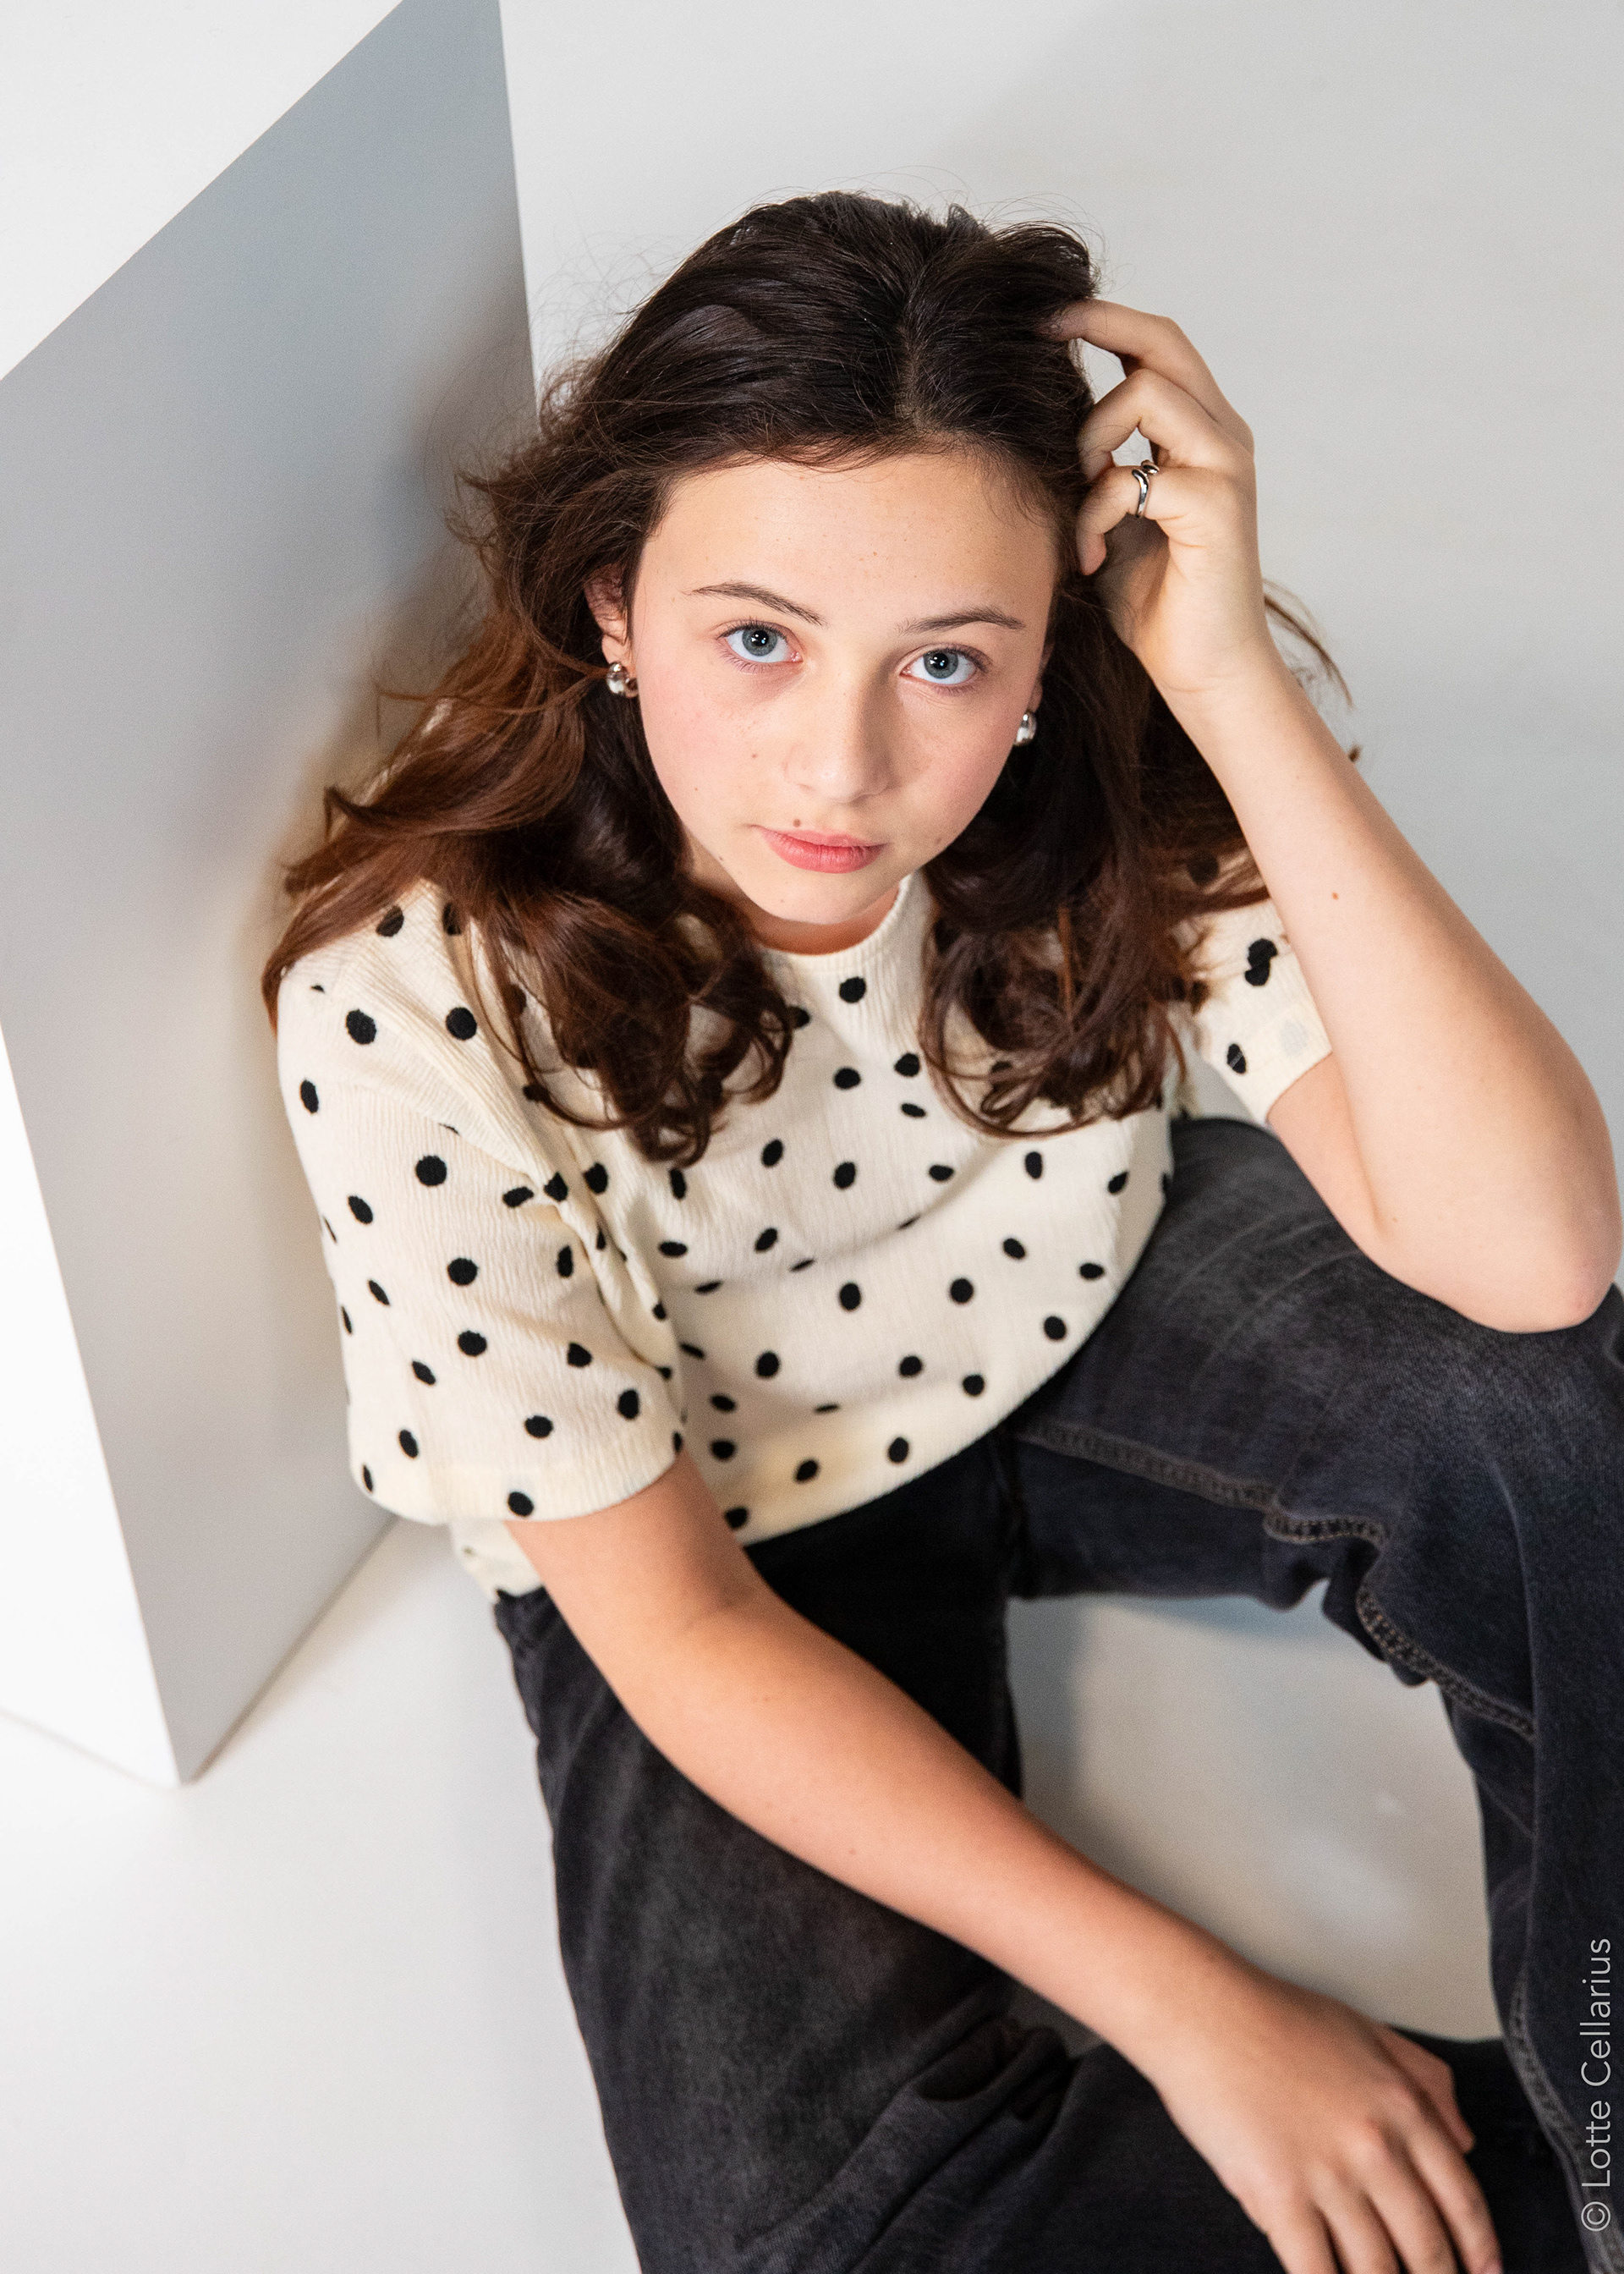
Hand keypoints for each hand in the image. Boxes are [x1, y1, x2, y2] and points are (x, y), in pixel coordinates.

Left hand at [1046, 299, 1278, 708]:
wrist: (1205, 671)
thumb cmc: (1156, 601)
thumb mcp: (1113, 518)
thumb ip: (1097, 468)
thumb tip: (1042, 424)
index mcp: (1201, 433)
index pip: (1160, 347)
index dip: (1105, 320)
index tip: (1047, 320)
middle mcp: (1222, 437)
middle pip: (1164, 342)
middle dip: (1098, 326)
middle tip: (1042, 337)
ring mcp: (1225, 468)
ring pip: (1147, 394)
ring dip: (1091, 441)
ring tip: (1080, 503)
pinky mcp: (1216, 507)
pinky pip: (1132, 478)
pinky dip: (1093, 515)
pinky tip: (1088, 557)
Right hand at [1142, 1957, 1502, 2273]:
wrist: (1200, 2010)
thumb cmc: (1277, 2014)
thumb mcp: (1368, 2032)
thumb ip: (1427, 2082)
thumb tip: (1466, 2142)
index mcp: (1403, 2106)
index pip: (1462, 2199)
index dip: (1480, 2248)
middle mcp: (1376, 2147)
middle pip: (1427, 2247)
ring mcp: (1327, 2176)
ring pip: (1377, 2270)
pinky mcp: (1278, 2197)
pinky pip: (1317, 2271)